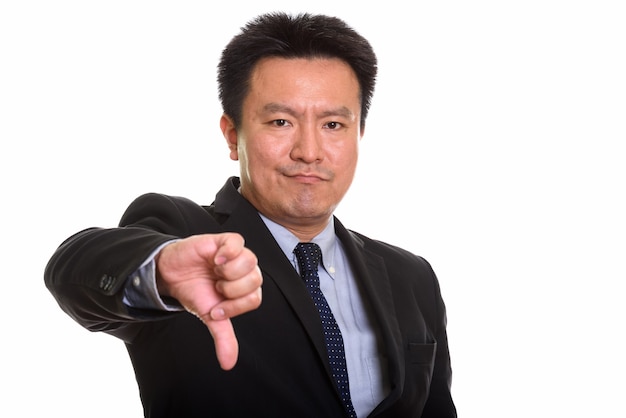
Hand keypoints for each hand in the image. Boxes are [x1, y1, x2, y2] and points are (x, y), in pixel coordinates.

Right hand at [155, 233, 262, 369]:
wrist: (171, 274)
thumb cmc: (194, 291)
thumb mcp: (209, 317)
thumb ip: (223, 337)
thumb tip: (228, 364)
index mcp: (246, 289)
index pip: (255, 299)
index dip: (234, 306)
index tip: (215, 308)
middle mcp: (246, 270)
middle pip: (256, 280)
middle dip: (230, 290)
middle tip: (214, 287)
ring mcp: (237, 254)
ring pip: (250, 261)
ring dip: (228, 272)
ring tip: (214, 272)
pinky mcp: (225, 241)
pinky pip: (238, 242)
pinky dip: (228, 253)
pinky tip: (215, 259)